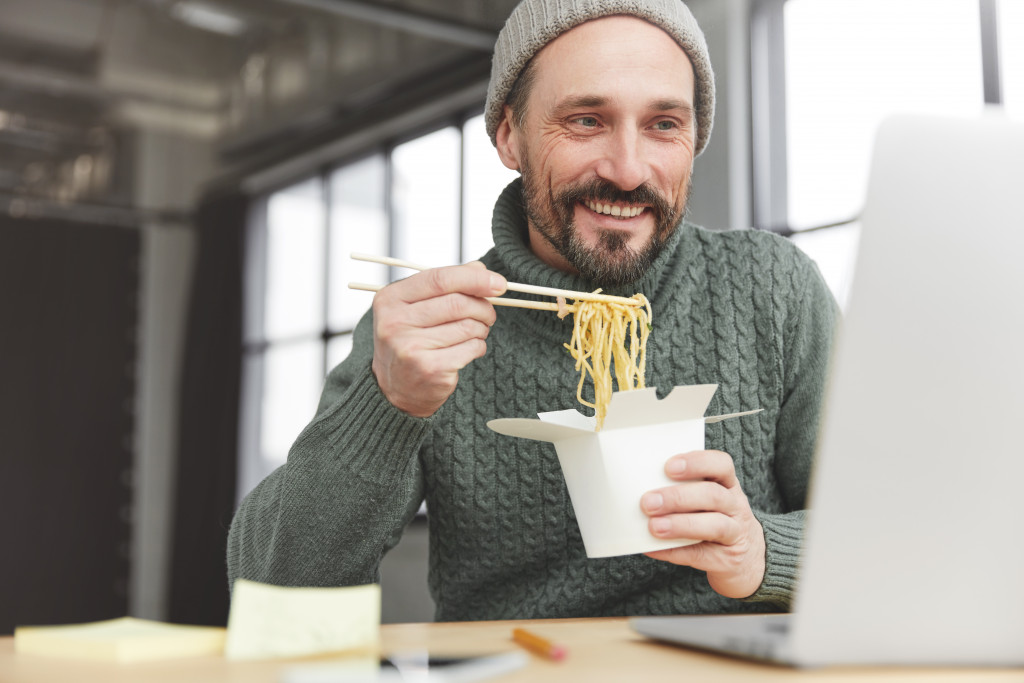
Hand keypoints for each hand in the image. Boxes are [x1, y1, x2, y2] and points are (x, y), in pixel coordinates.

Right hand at [371, 262, 506, 417]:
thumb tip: (480, 268)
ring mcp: (411, 348)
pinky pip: (471, 348)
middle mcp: (395, 322)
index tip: (499, 283)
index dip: (474, 278)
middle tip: (488, 314)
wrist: (394, 390)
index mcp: (390, 299)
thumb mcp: (415, 307)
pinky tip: (466, 350)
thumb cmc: (409, 341)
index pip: (439, 279)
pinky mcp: (430, 369)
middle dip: (483, 307)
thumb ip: (444, 285)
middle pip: (457, 303)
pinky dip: (478, 347)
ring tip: (474, 333)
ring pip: (468, 326)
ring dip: (481, 328)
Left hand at [640, 450, 765, 598]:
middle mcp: (736, 506)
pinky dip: (674, 551)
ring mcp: (736, 534)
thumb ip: (681, 489)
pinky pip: (701, 554)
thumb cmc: (713, 518)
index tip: (668, 467)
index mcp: (727, 484)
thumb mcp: (706, 499)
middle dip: (678, 497)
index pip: (721, 464)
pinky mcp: (728, 560)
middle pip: (713, 496)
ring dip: (680, 525)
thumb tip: (633, 488)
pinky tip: (652, 548)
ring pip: (715, 525)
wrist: (746, 558)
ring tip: (654, 527)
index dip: (697, 463)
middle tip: (648, 502)